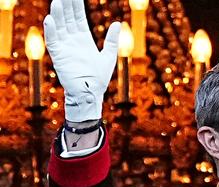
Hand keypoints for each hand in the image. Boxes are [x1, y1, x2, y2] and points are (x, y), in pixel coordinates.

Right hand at [43, 0, 119, 121]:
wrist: (90, 94)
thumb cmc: (99, 78)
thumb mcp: (108, 56)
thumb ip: (111, 40)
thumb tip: (117, 23)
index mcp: (83, 39)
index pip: (78, 17)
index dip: (76, 5)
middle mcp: (72, 41)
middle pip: (67, 18)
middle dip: (66, 5)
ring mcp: (64, 47)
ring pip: (59, 27)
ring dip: (58, 14)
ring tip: (58, 1)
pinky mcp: (59, 57)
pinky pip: (53, 41)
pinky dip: (51, 31)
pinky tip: (50, 20)